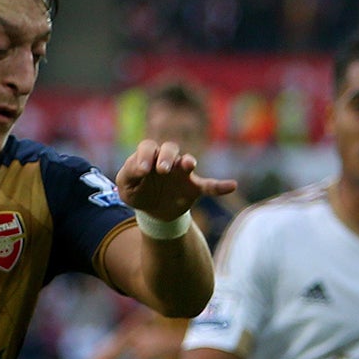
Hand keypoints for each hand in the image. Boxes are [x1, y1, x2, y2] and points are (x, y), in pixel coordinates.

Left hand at [115, 139, 236, 221]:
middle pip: (169, 148)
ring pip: (187, 161)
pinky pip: (209, 185)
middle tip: (162, 170)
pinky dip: (220, 186)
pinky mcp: (193, 187)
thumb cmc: (137, 192)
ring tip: (189, 165)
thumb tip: (140, 169)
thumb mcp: (125, 187)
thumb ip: (128, 174)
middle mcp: (167, 159)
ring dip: (187, 162)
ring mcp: (182, 172)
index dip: (145, 156)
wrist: (153, 211)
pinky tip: (232, 186)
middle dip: (166, 156)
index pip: (147, 148)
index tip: (143, 172)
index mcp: (148, 156)